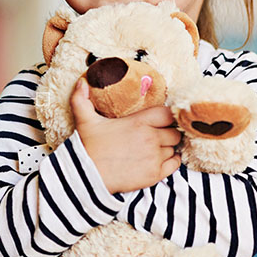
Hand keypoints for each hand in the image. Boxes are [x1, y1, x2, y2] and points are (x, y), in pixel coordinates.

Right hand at [71, 77, 181, 193]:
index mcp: (139, 122)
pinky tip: (160, 159)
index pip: (167, 114)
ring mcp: (154, 157)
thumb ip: (82, 98)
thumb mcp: (84, 120)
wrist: (87, 175)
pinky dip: (171, 161)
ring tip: (155, 148)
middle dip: (167, 132)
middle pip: (174, 132)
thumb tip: (82, 81)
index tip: (160, 119)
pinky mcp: (155, 174)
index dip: (166, 116)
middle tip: (157, 134)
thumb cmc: (88, 147)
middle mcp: (151, 138)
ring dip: (167, 148)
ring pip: (173, 148)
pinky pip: (175, 164)